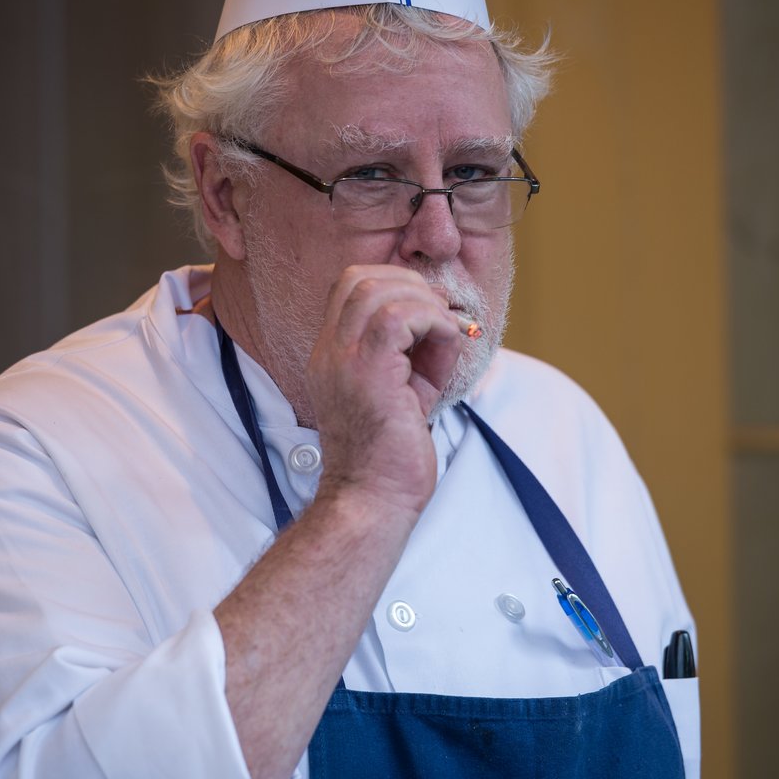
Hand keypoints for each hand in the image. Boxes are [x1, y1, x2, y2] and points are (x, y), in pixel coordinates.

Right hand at [306, 265, 463, 513]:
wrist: (373, 500)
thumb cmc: (392, 456)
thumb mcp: (407, 391)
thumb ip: (420, 353)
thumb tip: (449, 324)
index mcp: (332, 354)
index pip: (348, 287)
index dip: (394, 283)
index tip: (428, 310)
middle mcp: (329, 352)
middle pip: (359, 278)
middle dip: (410, 284)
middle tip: (440, 315)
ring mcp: (343, 360)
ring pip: (376, 290)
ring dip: (423, 302)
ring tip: (444, 332)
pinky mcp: (367, 374)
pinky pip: (398, 318)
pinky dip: (432, 321)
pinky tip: (446, 344)